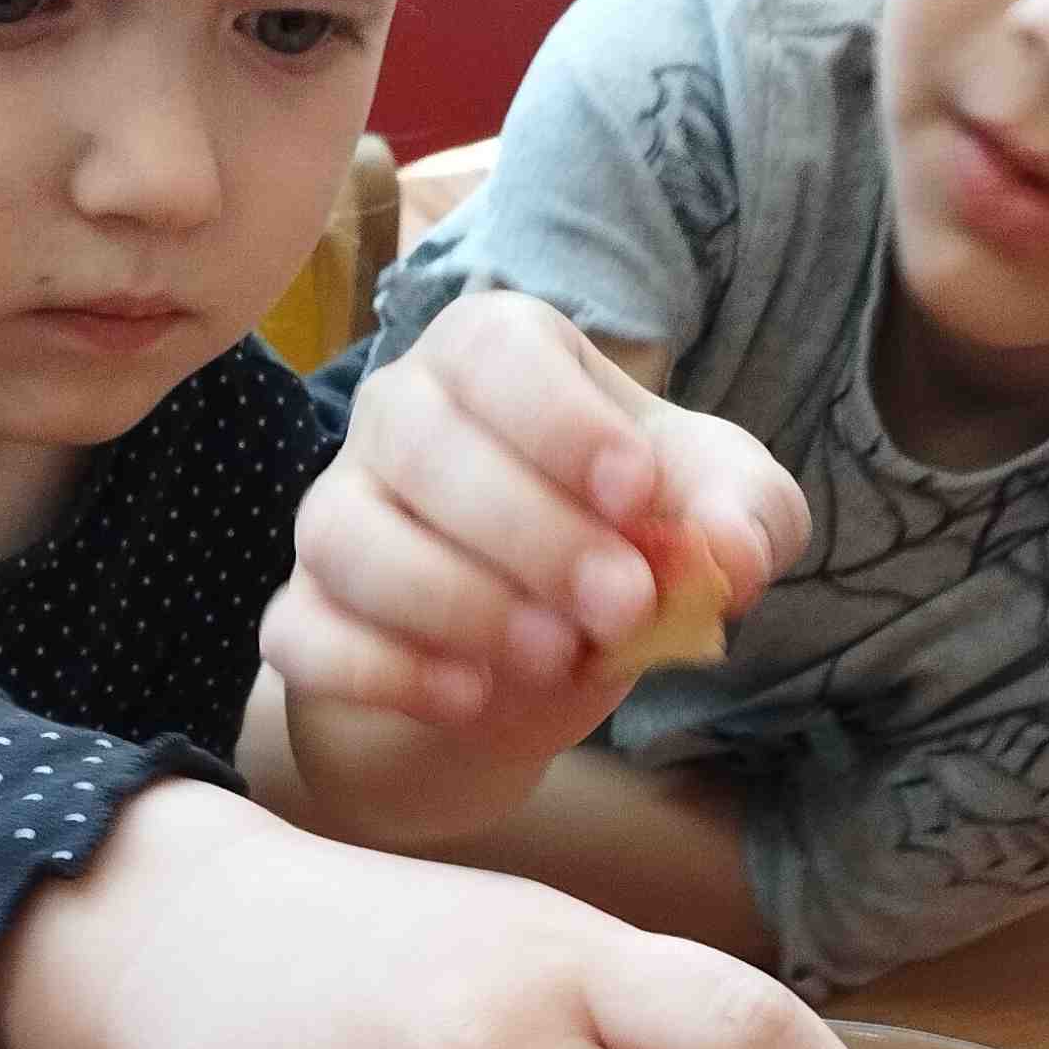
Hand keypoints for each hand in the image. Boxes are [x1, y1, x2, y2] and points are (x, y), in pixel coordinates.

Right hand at [260, 299, 802, 816]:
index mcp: (496, 355)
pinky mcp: (304, 614)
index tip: (638, 497)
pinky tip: (469, 699)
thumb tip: (732, 557)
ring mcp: (338, 513)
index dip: (563, 422)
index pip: (497, 350)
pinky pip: (305, 634)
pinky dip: (381, 671)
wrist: (548, 650)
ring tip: (558, 657)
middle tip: (624, 607)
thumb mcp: (715, 513)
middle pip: (422, 441)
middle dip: (530, 530)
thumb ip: (744, 516)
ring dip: (456, 601)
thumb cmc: (629, 540)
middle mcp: (400, 414)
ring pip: (348, 537)